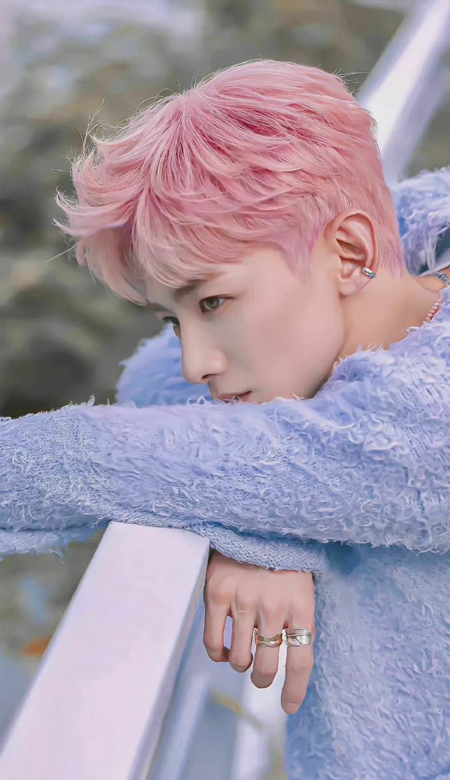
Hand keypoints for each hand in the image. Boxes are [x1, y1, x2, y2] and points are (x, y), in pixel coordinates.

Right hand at [203, 551, 315, 714]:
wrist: (255, 522)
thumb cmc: (283, 558)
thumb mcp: (302, 585)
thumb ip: (299, 619)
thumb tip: (292, 661)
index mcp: (302, 605)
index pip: (302, 661)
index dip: (295, 690)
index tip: (289, 706)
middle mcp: (273, 607)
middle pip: (268, 666)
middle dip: (263, 678)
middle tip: (261, 674)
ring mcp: (244, 600)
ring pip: (239, 658)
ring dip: (241, 664)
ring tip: (243, 656)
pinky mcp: (217, 593)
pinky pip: (213, 642)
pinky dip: (217, 654)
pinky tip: (222, 650)